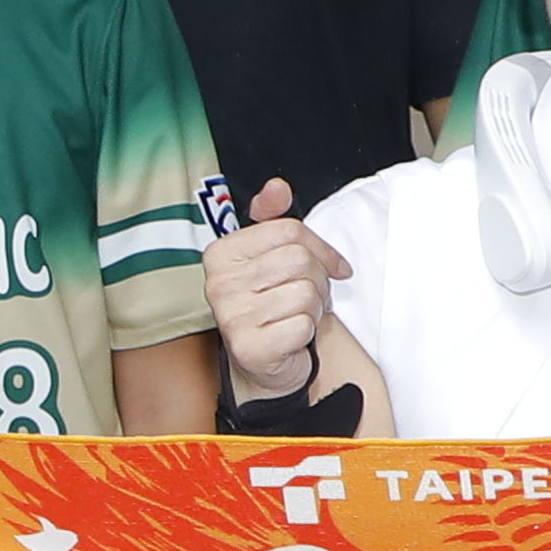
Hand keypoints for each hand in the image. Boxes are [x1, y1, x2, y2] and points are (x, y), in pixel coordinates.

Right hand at [202, 179, 341, 406]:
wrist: (263, 363)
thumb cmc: (269, 304)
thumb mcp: (270, 257)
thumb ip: (272, 219)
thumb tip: (277, 187)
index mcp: (220, 254)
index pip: (289, 230)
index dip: (322, 248)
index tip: (333, 266)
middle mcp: (218, 283)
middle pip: (299, 261)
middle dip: (318, 280)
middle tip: (311, 295)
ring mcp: (230, 317)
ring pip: (305, 292)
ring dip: (314, 307)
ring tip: (299, 315)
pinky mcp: (249, 348)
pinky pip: (303, 324)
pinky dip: (308, 331)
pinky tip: (293, 335)